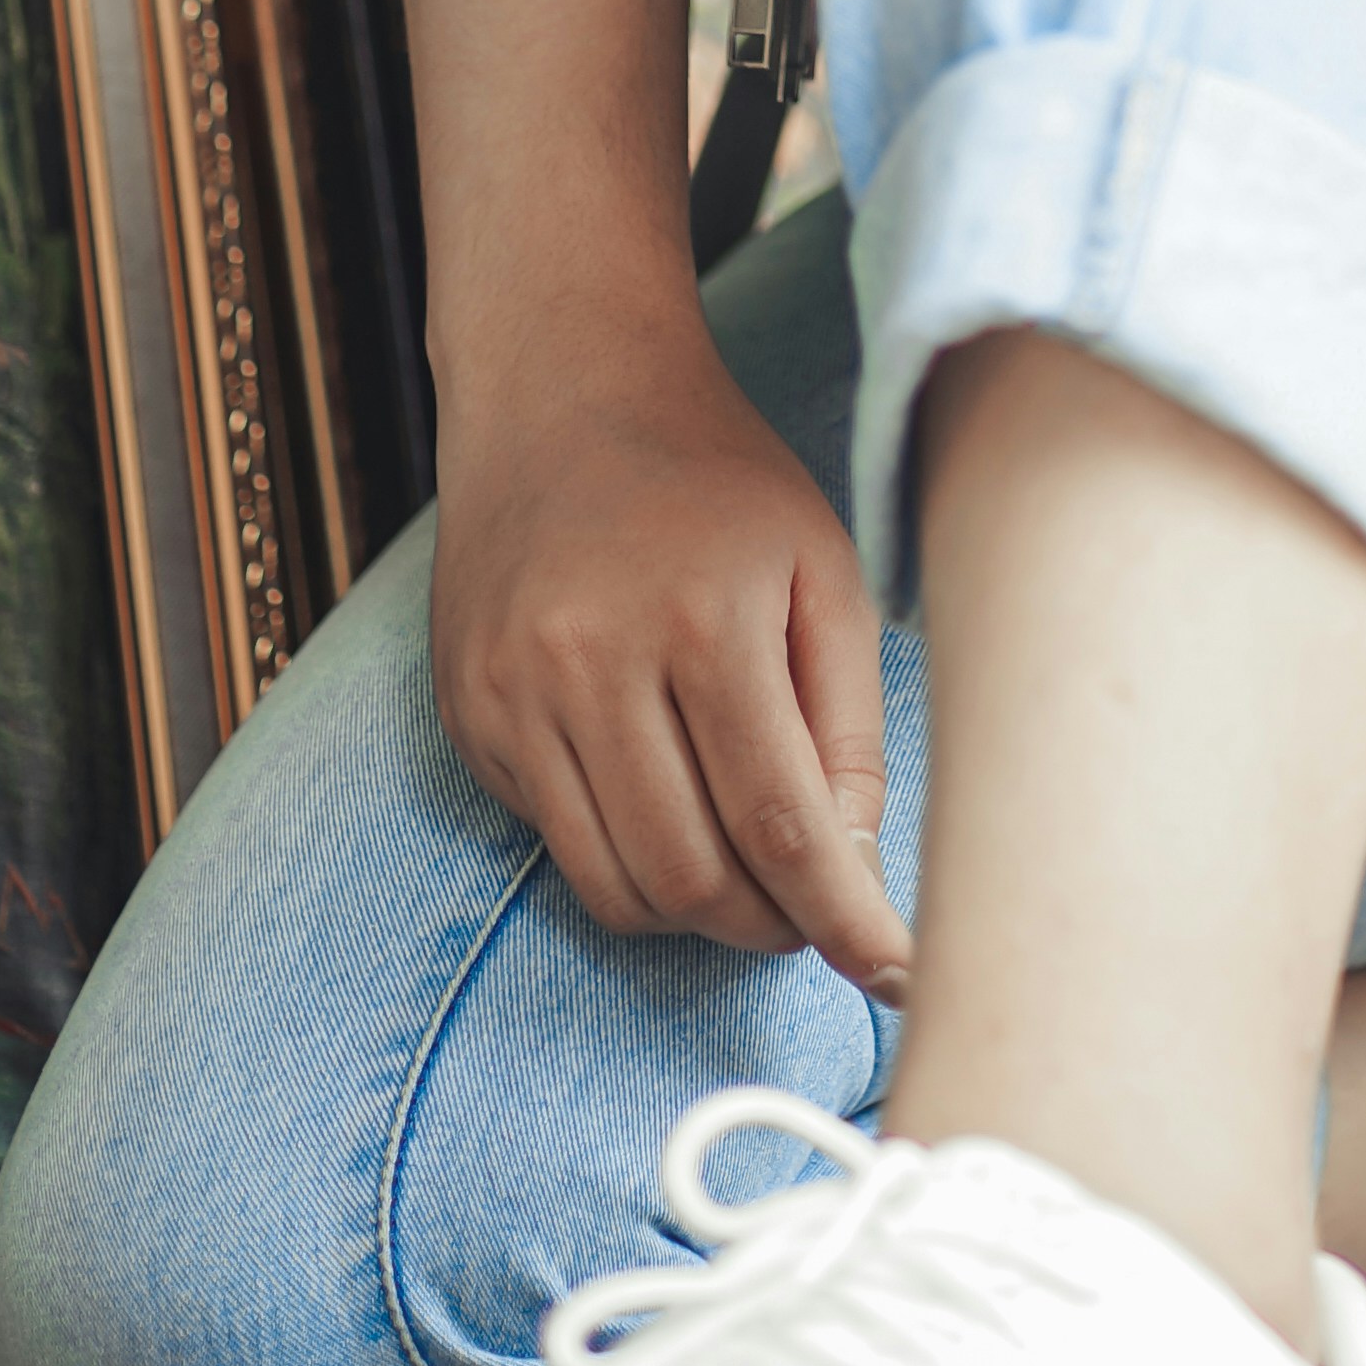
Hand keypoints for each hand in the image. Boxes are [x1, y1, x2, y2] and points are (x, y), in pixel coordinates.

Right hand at [432, 320, 909, 990]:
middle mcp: (591, 663)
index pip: (781, 825)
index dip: (844, 920)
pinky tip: (664, 797)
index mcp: (703, 620)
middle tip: (815, 908)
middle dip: (770, 925)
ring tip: (748, 870)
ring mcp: (513, 694)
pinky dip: (624, 856)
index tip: (897, 976)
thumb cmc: (718, 480)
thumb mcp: (823, 571)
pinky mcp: (469, 714)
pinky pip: (555, 842)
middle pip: (692, 879)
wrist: (562, 390)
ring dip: (696, 912)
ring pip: (615, 888)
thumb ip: (847, 728)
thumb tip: (856, 877)